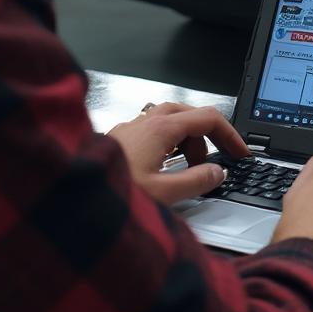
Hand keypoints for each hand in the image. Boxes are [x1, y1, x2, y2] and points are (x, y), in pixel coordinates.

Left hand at [108, 102, 248, 205]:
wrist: (72, 195)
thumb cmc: (112, 194)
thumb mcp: (163, 194)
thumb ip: (196, 182)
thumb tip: (217, 172)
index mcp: (161, 129)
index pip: (208, 118)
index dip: (230, 135)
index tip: (240, 153)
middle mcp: (145, 122)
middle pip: (189, 115)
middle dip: (206, 139)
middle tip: (213, 164)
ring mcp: (130, 128)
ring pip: (169, 121)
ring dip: (186, 142)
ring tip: (187, 172)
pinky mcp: (119, 139)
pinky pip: (152, 132)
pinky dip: (167, 145)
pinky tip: (162, 169)